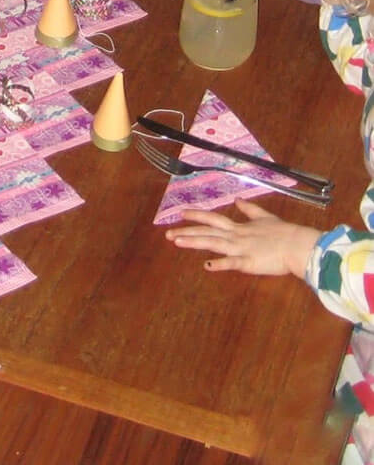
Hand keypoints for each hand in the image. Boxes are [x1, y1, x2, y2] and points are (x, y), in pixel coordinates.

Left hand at [165, 199, 319, 276]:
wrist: (298, 245)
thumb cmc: (284, 233)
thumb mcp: (264, 217)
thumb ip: (249, 210)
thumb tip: (238, 199)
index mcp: (239, 227)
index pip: (213, 218)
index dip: (197, 215)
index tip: (181, 213)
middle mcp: (236, 235)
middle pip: (206, 231)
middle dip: (186, 232)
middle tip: (167, 233)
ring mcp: (241, 248)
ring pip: (212, 243)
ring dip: (193, 242)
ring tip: (176, 242)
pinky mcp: (249, 262)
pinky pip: (232, 263)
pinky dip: (219, 264)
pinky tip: (206, 265)